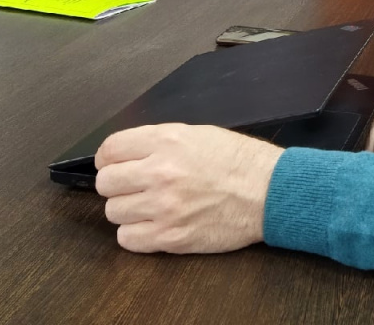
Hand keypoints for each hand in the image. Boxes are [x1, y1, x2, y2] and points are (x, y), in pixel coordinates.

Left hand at [95, 123, 283, 253]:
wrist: (268, 191)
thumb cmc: (237, 160)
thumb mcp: (197, 134)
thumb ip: (159, 143)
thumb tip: (127, 155)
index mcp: (166, 141)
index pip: (110, 149)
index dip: (109, 158)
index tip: (116, 164)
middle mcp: (160, 172)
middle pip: (106, 183)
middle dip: (117, 184)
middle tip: (133, 186)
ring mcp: (164, 207)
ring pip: (114, 212)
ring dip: (128, 210)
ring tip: (148, 206)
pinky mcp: (171, 237)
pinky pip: (128, 239)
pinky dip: (136, 233)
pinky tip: (153, 224)